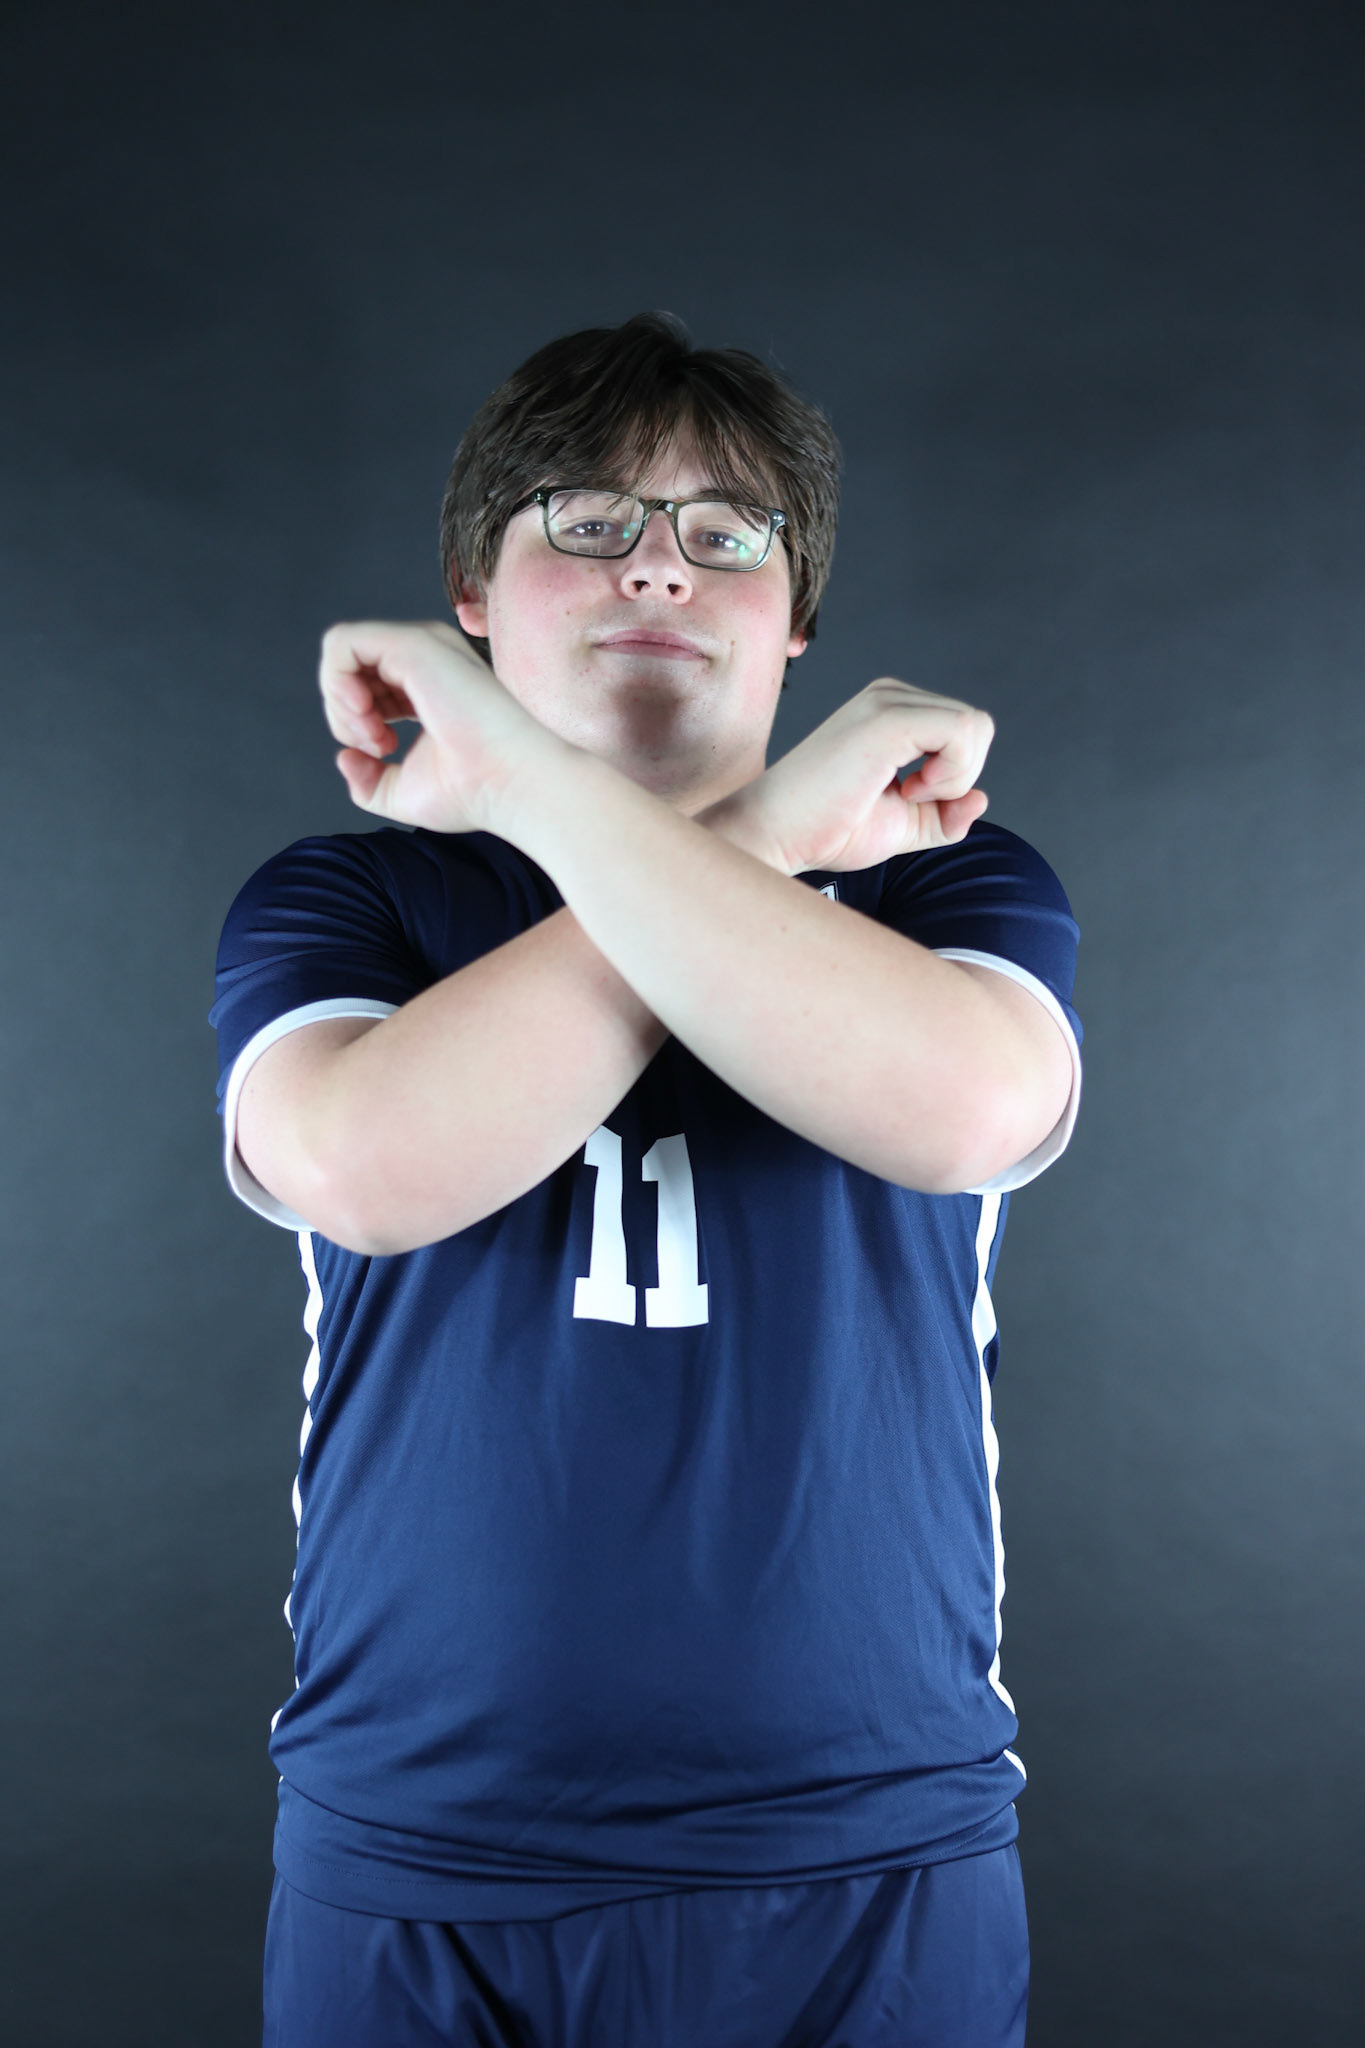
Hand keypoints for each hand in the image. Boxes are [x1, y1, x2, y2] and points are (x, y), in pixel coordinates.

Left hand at [318, 621, 560, 834]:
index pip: (365, 683)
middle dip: (343, 713)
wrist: (509, 785)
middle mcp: (423, 658)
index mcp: (424, 683)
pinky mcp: (413, 644)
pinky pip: (342, 643)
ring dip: (339, 699)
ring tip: (372, 733)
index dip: (354, 720)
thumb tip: (344, 757)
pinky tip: (364, 713)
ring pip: (341, 649)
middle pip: (349, 666)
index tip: (382, 752)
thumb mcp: (402, 792)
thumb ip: (367, 780)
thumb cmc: (472, 791)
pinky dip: (336, 681)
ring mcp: (419, 646)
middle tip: (376, 746)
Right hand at [713, 678, 992, 875]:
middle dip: (960, 777)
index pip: (964, 732)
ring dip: (955, 776)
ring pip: (975, 726)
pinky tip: (907, 790)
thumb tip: (981, 799)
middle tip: (907, 797)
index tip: (908, 798)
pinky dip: (950, 774)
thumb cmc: (825, 830)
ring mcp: (886, 702)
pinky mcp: (887, 719)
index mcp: (891, 711)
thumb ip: (944, 814)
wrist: (775, 835)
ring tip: (904, 794)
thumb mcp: (901, 825)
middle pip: (977, 726)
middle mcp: (889, 696)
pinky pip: (963, 732)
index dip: (955, 778)